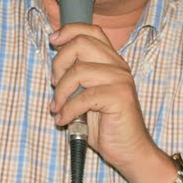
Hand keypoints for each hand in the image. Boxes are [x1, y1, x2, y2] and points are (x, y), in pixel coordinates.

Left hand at [49, 23, 157, 174]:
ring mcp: (120, 80)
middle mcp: (118, 66)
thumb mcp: (87, 94)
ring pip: (78, 71)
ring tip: (57, 107)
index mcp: (111, 61)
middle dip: (59, 62)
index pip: (91, 30)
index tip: (52, 41)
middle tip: (54, 84)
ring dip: (60, 92)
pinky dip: (67, 109)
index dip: (69, 31)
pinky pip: (83, 97)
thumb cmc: (106, 124)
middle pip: (81, 43)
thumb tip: (56, 62)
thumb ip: (78, 76)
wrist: (129, 151)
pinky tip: (63, 119)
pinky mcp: (119, 97)